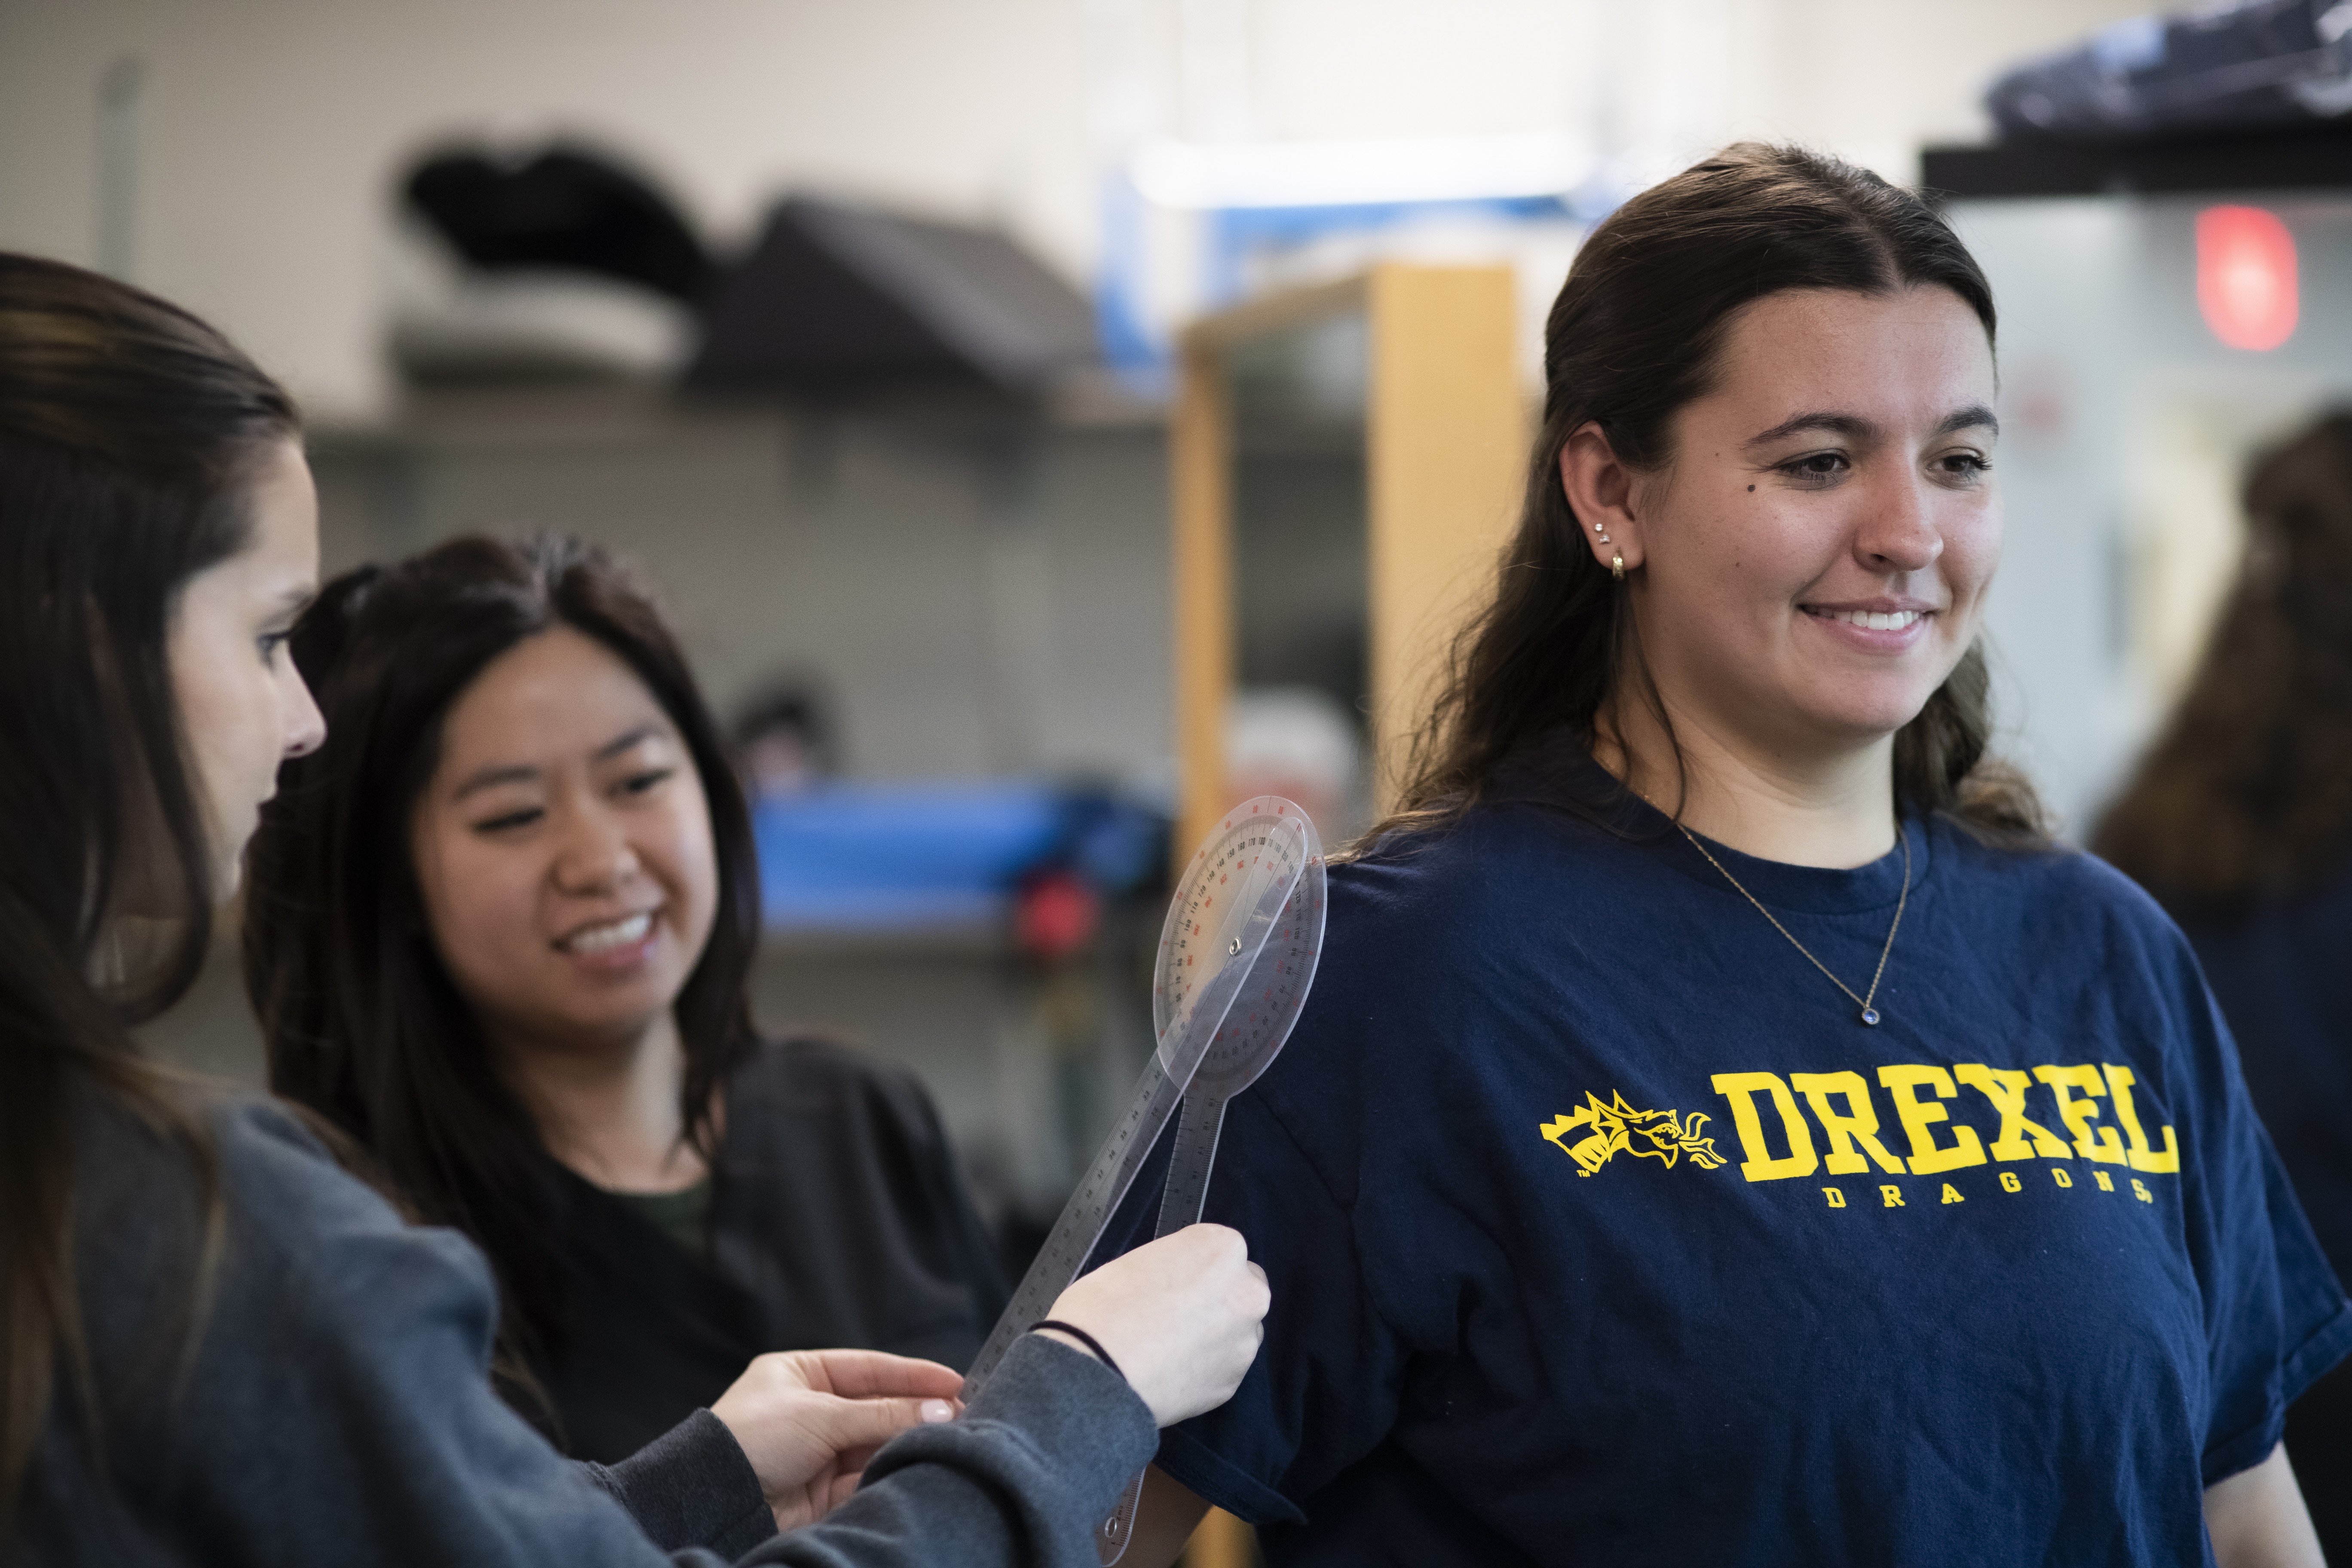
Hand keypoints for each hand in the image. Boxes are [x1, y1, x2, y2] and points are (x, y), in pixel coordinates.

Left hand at [710, 1349, 962, 1531]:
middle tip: (960, 1414)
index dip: (912, 1374)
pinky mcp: (823, 1493)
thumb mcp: (820, 1415)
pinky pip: (867, 1478)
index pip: (869, 1370)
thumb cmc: (751, 1440)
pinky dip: (890, 1473)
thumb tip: (940, 1409)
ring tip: (944, 1440)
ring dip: (907, 1443)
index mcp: (801, 1375)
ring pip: (876, 1444)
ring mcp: (818, 1452)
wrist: (715, 1502)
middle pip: (878, 1408)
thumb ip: (882, 1414)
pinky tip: (915, 1466)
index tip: (954, 1380)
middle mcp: (812, 1411)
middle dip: (916, 1412)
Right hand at [1038, 1223, 1268, 1425]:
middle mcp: (1246, 1291)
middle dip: (1218, 1300)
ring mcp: (1244, 1340)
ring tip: (1171, 1349)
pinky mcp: (1233, 1382)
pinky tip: (1171, 1372)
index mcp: (1221, 1248)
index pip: (1221, 1251)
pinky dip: (1205, 1370)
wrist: (1093, 1373)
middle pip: (1242, 1290)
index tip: (1177, 1282)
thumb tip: (1179, 1282)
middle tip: (1178, 1315)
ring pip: (1237, 1332)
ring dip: (1216, 1336)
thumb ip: (1175, 1266)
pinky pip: (1223, 1368)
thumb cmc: (1103, 1310)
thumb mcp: (1137, 1261)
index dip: (1197, 1268)